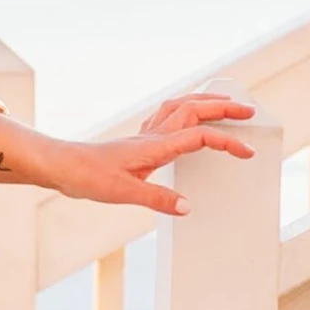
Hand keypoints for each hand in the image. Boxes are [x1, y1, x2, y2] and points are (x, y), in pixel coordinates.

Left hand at [50, 91, 256, 216]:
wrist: (60, 165)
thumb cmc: (86, 176)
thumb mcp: (122, 193)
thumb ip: (157, 200)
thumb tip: (186, 207)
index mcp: (155, 147)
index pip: (200, 137)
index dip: (227, 142)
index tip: (246, 152)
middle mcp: (152, 136)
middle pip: (194, 110)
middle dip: (224, 108)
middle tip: (248, 110)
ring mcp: (144, 137)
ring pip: (180, 107)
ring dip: (204, 101)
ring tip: (224, 102)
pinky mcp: (135, 142)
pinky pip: (166, 117)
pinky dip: (183, 110)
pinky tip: (184, 119)